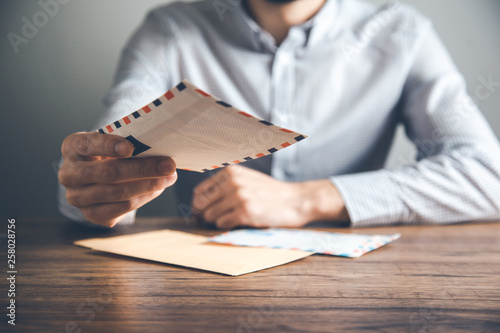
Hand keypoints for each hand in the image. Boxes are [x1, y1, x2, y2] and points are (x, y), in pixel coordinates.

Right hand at [58, 132, 176, 226]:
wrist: (95, 175)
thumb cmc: (108, 152)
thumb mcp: (112, 141)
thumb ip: (128, 142)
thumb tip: (160, 150)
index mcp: (72, 147)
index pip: (89, 145)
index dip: (109, 146)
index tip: (130, 147)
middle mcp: (68, 173)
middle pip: (109, 173)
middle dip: (143, 169)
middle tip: (169, 165)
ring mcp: (77, 197)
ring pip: (118, 193)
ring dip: (149, 185)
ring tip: (169, 178)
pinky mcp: (91, 215)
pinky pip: (122, 208)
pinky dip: (144, 198)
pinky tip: (158, 189)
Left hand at [192, 165, 347, 228]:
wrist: (297, 200)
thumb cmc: (271, 193)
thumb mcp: (247, 179)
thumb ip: (225, 185)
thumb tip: (198, 203)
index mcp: (231, 172)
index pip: (200, 191)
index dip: (199, 205)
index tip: (202, 213)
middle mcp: (233, 181)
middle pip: (201, 204)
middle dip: (204, 215)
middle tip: (213, 221)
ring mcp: (239, 196)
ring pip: (210, 215)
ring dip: (217, 221)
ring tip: (232, 219)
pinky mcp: (245, 212)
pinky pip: (222, 224)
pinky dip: (228, 226)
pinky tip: (240, 221)